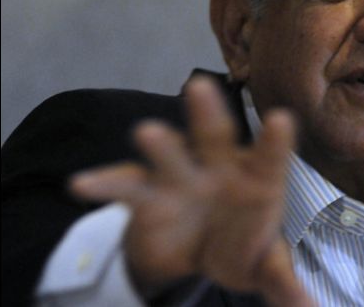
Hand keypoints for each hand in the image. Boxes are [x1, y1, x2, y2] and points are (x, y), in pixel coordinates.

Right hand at [70, 76, 312, 306]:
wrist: (197, 249)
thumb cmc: (241, 244)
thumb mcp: (261, 264)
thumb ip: (280, 277)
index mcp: (255, 178)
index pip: (269, 156)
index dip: (274, 141)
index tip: (281, 120)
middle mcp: (218, 167)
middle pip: (214, 136)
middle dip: (207, 114)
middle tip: (200, 87)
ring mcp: (180, 176)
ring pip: (169, 155)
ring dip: (159, 144)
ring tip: (147, 133)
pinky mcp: (147, 194)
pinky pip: (125, 185)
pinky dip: (104, 183)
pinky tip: (82, 184)